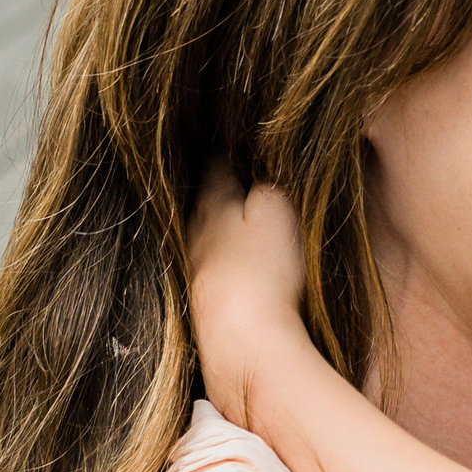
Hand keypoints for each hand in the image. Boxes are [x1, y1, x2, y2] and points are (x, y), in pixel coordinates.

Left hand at [185, 165, 313, 434]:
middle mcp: (195, 231)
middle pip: (203, 195)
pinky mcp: (205, 298)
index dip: (225, 143)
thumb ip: (269, 179)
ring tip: (236, 205)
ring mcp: (197, 267)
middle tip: (233, 162)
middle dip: (217, 179)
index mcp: (212, 202)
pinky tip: (237, 255)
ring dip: (218, 215)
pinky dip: (223, 247)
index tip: (233, 128)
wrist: (242, 343)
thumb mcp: (276, 210)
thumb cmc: (264, 272)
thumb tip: (262, 157)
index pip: (214, 161)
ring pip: (204, 228)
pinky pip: (213, 259)